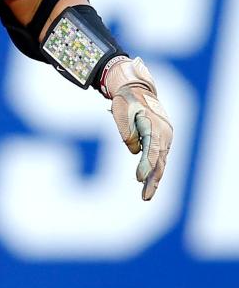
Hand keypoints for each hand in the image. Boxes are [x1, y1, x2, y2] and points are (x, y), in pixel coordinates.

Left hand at [99, 56, 172, 200]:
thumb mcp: (121, 113)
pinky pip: (160, 158)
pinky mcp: (162, 140)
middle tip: (145, 198)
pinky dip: (155, 170)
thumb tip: (135, 151)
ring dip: (154, 179)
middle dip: (152, 180)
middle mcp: (164, 133)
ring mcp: (166, 137)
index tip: (138, 179)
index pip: (151, 150)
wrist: (138, 90)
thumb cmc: (126, 101)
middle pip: (159, 161)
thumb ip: (128, 132)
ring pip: (161, 161)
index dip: (145, 165)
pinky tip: (149, 183)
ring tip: (146, 196)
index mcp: (154, 125)